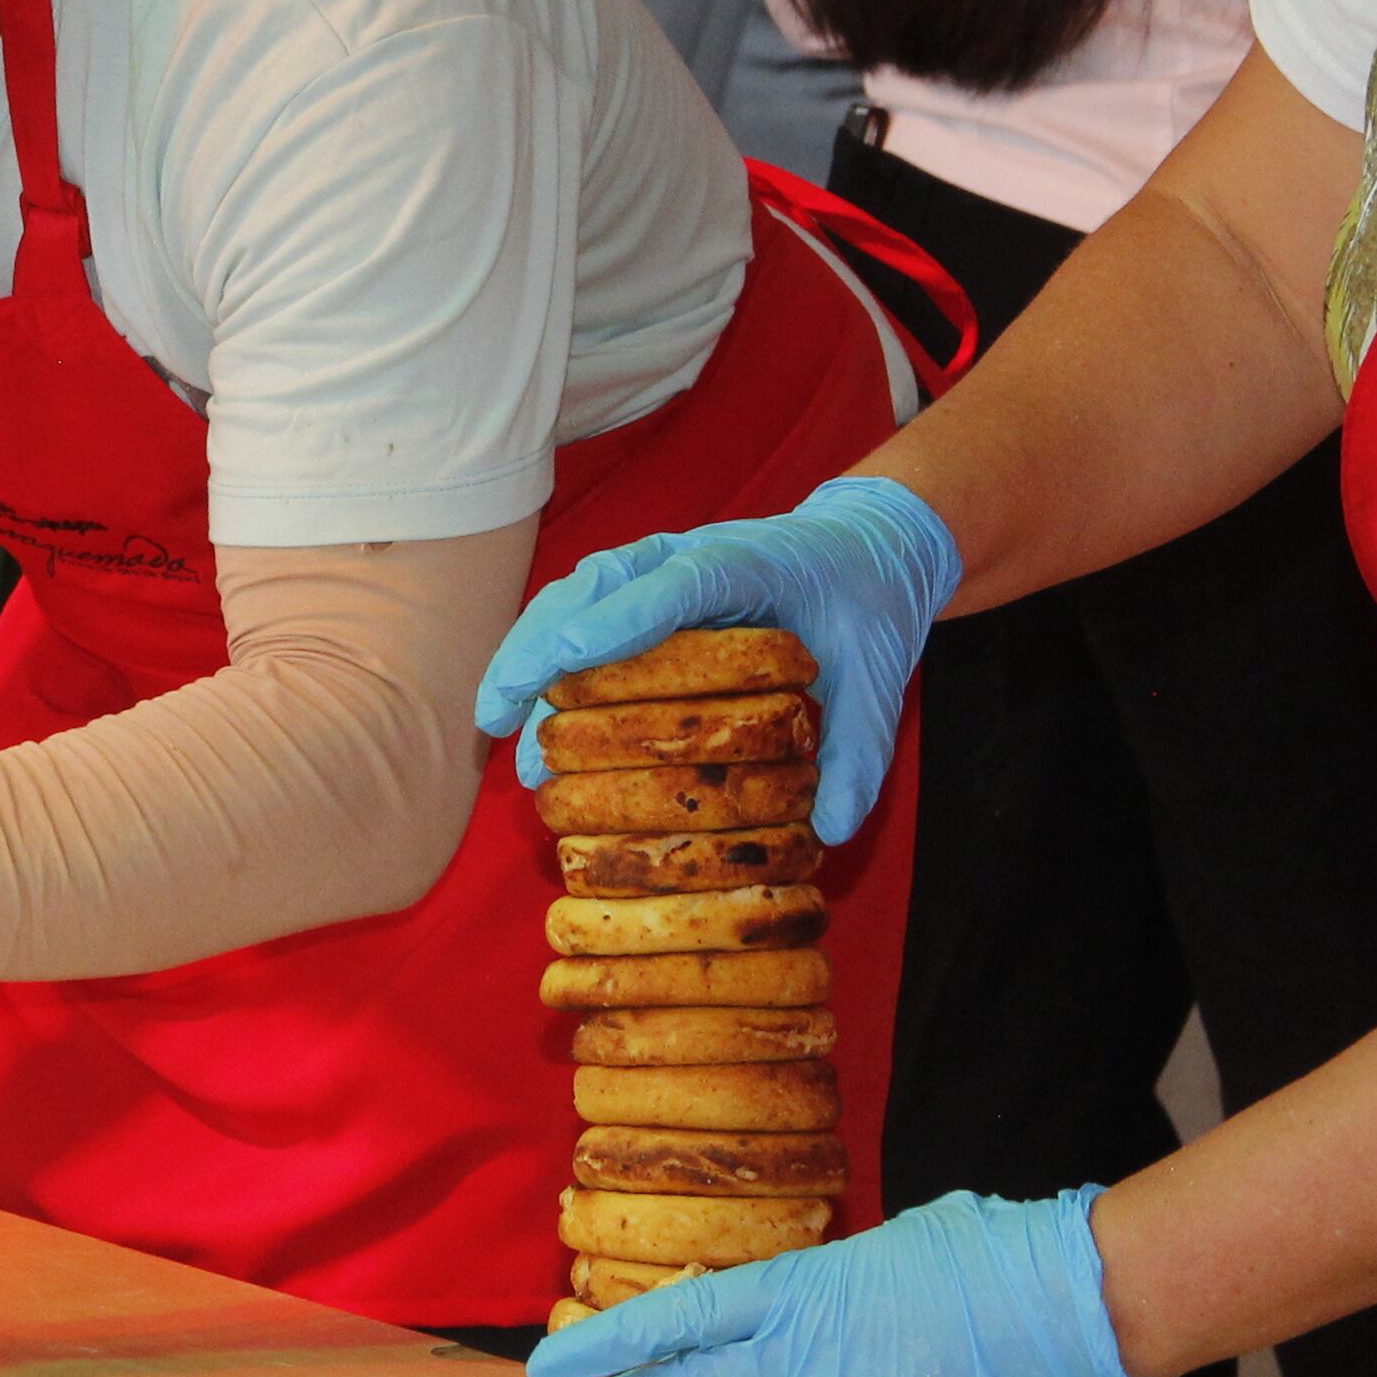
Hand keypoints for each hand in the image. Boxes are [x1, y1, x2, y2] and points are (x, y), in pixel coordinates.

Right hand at [473, 472, 957, 840]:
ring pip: (578, 596)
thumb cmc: (868, 603)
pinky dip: (549, 655)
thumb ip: (863, 749)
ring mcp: (662, 568)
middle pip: (599, 584)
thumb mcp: (881, 677)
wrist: (867, 549)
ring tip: (495, 723)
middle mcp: (691, 557)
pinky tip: (525, 715)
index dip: (620, 618)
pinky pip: (586, 614)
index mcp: (751, 563)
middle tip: (497, 711)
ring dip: (531, 653)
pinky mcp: (649, 590)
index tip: (569, 656)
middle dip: (540, 644)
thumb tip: (833, 827)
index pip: (680, 583)